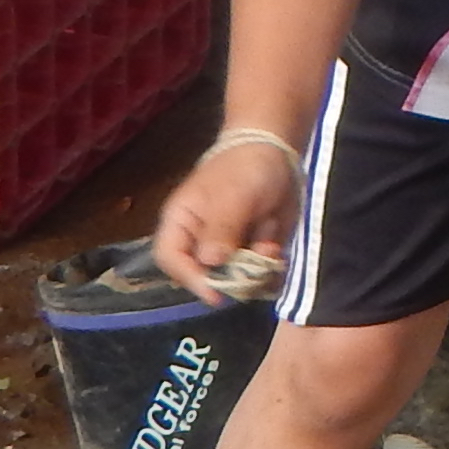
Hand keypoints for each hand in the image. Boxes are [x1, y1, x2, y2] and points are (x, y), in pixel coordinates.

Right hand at [154, 134, 300, 300]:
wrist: (277, 155)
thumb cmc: (244, 170)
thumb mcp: (232, 196)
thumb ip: (221, 228)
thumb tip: (210, 262)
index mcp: (181, 223)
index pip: (170, 258)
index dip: (189, 278)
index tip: (216, 292)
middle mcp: (200, 241)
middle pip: (203, 276)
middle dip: (229, 279)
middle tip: (252, 273)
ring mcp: (227, 249)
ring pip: (234, 279)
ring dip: (254, 273)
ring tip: (269, 249)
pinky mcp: (252, 252)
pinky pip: (258, 274)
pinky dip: (270, 270)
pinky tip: (277, 251)